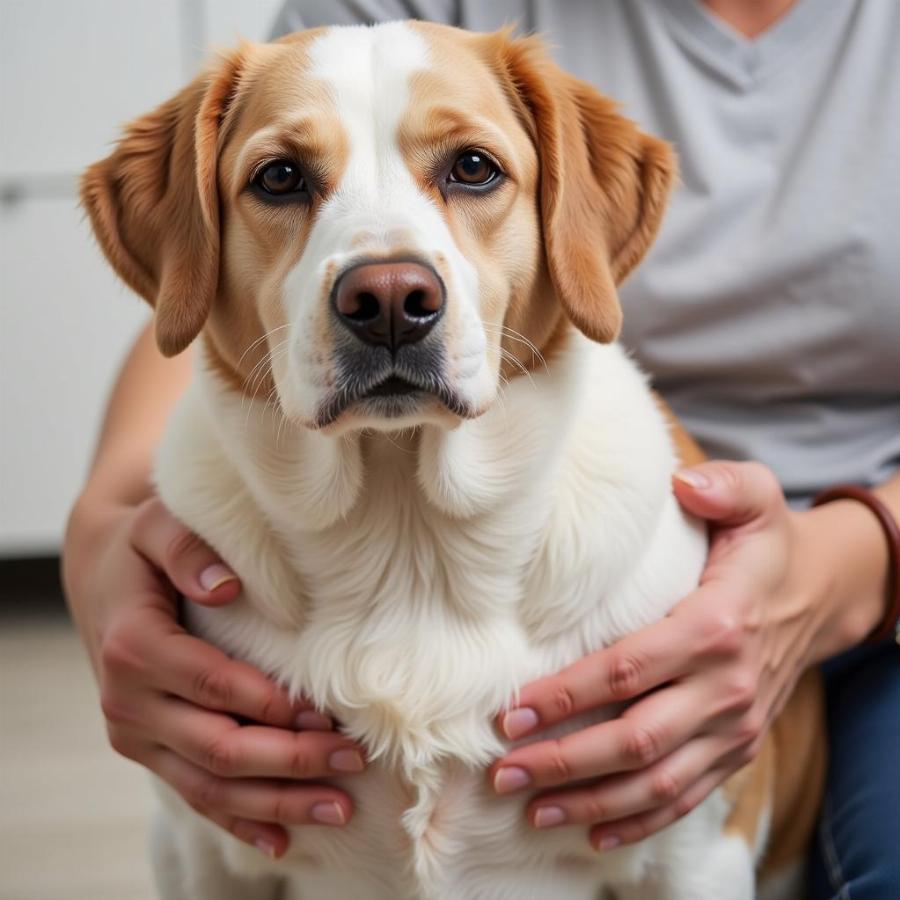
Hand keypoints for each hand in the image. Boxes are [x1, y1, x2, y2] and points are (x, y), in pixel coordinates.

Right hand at [63, 494, 364, 858]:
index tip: (327, 714)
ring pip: (210, 785)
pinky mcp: (148, 751)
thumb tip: (226, 586)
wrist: (101, 580)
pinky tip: (283, 841)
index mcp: (134, 646)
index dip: (271, 706)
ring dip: (277, 801)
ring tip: (340, 808)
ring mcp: (136, 735)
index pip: (213, 685)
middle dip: (290, 761)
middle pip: (218, 746)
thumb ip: (188, 550)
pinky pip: (195, 796)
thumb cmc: (143, 550)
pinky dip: (239, 821)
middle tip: (354, 761)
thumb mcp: (157, 525)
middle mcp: (127, 701)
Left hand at [488, 461, 886, 850]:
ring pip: (657, 781)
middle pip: (636, 738)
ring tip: (531, 808)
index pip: (630, 669)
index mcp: (717, 625)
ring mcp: (734, 727)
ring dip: (591, 800)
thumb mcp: (755, 498)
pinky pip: (686, 797)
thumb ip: (723, 485)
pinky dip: (639, 821)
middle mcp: (726, 687)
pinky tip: (592, 832)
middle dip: (565, 760)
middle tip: (502, 770)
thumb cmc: (765, 545)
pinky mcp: (737, 749)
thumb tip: (682, 483)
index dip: (569, 695)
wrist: (819, 596)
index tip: (512, 712)